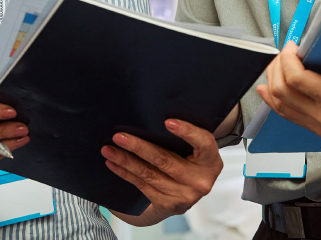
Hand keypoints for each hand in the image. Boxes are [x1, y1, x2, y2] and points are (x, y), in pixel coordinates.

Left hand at [102, 119, 221, 218]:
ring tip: (108, 149)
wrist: (187, 193)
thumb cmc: (189, 160)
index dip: (187, 132)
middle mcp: (201, 181)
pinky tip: (113, 164)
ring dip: (126, 161)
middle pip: (166, 160)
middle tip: (119, 136)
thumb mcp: (195, 149)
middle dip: (139, 147)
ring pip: (149, 174)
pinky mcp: (169, 205)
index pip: (203, 142)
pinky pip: (143, 186)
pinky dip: (126, 174)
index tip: (167, 121)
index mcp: (211, 161)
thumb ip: (184, 136)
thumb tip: (151, 115)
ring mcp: (185, 196)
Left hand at [257, 43, 320, 146]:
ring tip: (276, 64)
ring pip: (281, 106)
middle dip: (276, 67)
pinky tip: (270, 89)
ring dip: (272, 82)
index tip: (293, 45)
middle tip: (284, 51)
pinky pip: (289, 116)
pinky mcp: (320, 130)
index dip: (287, 58)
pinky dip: (275, 101)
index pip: (296, 79)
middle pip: (282, 91)